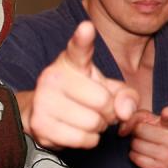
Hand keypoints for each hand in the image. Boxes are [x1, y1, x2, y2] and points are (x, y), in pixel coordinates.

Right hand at [25, 21, 139, 149]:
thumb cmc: (82, 97)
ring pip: (93, 123)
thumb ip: (127, 96)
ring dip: (98, 128)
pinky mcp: (40, 124)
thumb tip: (124, 111)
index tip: (87, 28)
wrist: (45, 114)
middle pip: (103, 102)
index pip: (79, 49)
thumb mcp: (109, 90)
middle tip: (97, 109)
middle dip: (108, 112)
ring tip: (85, 119)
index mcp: (72, 62)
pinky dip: (88, 140)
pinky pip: (83, 139)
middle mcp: (53, 76)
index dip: (83, 38)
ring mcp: (43, 100)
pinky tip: (77, 130)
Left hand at [120, 105, 167, 167]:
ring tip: (145, 145)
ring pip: (135, 144)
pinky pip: (136, 158)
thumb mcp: (152, 121)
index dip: (167, 114)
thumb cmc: (157, 136)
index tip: (166, 112)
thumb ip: (137, 117)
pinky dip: (135, 156)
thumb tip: (122, 131)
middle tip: (144, 136)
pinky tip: (144, 154)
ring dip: (135, 144)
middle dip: (136, 132)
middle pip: (139, 129)